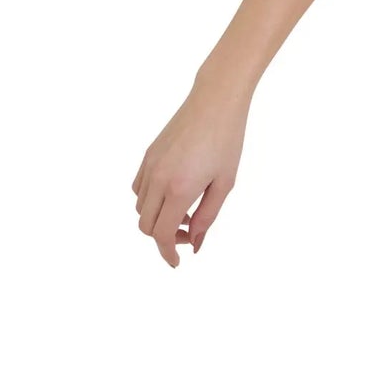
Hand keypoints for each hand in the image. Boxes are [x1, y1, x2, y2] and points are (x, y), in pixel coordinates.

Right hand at [132, 74, 250, 266]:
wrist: (214, 103)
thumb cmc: (227, 143)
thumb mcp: (224, 185)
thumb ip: (207, 217)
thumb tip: (194, 242)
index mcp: (179, 189)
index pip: (160, 233)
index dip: (166, 253)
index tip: (176, 263)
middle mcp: (158, 178)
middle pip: (145, 225)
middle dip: (164, 238)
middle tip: (188, 236)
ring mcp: (149, 165)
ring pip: (140, 207)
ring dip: (158, 219)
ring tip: (187, 214)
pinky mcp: (148, 155)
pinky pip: (138, 188)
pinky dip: (151, 202)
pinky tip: (174, 198)